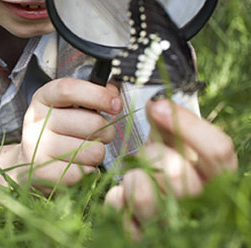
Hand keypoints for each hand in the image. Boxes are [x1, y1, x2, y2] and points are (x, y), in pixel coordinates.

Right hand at [15, 78, 121, 192]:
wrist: (28, 163)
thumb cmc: (55, 132)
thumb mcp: (66, 107)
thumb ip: (91, 96)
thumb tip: (113, 95)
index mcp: (43, 98)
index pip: (69, 90)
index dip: (97, 95)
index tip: (116, 104)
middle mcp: (37, 120)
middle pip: (91, 123)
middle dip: (106, 131)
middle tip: (100, 135)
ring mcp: (38, 147)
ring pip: (93, 151)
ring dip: (97, 154)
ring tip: (85, 152)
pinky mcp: (44, 172)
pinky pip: (84, 172)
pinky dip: (89, 172)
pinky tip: (78, 166)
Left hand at [104, 98, 237, 237]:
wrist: (144, 194)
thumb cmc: (162, 163)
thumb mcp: (169, 140)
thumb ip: (167, 121)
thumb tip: (157, 103)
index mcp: (214, 175)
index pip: (218, 150)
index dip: (188, 124)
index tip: (157, 106)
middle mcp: (199, 202)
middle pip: (184, 179)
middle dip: (158, 158)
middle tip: (146, 152)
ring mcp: (172, 222)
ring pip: (155, 206)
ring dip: (139, 184)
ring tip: (133, 174)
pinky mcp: (143, 235)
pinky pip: (130, 225)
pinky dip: (120, 204)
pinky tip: (119, 193)